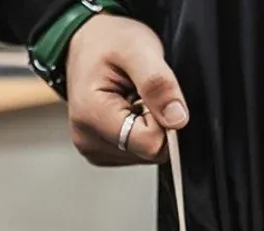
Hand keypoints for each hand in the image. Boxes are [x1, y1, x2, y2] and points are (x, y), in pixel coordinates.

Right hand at [65, 15, 188, 165]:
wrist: (86, 44)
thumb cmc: (106, 42)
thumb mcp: (137, 48)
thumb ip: (158, 84)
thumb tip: (177, 120)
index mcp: (91, 115)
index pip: (148, 143)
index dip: (164, 121)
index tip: (155, 96)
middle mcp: (88, 139)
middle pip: (147, 152)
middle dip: (156, 123)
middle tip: (141, 94)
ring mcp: (92, 149)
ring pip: (143, 154)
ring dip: (148, 126)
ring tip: (132, 99)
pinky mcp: (100, 153)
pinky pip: (135, 152)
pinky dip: (139, 131)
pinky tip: (127, 109)